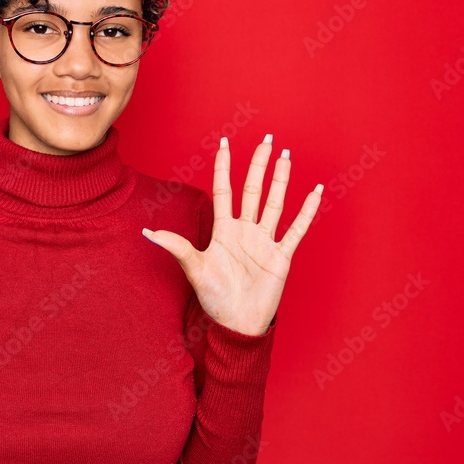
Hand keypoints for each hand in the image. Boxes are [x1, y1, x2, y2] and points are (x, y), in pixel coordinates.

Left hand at [142, 135, 322, 335]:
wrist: (237, 323)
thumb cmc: (215, 298)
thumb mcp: (194, 269)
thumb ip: (177, 247)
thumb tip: (147, 233)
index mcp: (224, 230)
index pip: (224, 190)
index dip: (224, 167)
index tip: (225, 143)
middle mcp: (245, 230)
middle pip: (253, 189)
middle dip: (259, 164)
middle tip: (268, 140)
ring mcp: (264, 241)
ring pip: (275, 203)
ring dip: (282, 180)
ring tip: (287, 156)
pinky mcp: (281, 256)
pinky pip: (296, 229)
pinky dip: (307, 211)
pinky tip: (316, 192)